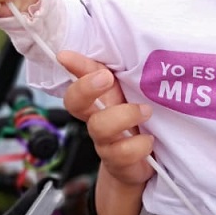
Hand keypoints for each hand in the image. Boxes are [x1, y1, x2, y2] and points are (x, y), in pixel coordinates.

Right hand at [58, 50, 154, 188]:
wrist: (141, 166)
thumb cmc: (140, 125)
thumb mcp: (137, 96)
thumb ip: (134, 76)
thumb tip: (146, 49)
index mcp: (102, 97)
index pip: (82, 77)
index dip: (74, 65)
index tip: (65, 56)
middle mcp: (97, 117)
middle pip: (74, 102)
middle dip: (85, 87)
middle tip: (106, 78)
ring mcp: (104, 141)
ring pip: (99, 127)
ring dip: (125, 115)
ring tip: (146, 112)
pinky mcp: (117, 161)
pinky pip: (122, 153)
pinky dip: (140, 145)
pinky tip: (150, 140)